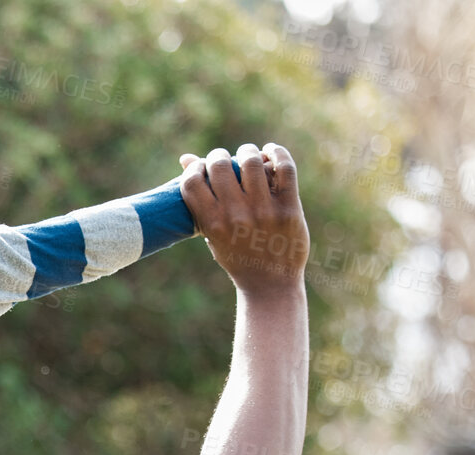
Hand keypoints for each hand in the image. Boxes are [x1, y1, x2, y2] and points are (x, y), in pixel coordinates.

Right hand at [178, 144, 307, 299]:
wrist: (270, 284)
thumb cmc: (237, 255)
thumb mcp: (212, 232)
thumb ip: (200, 199)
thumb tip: (185, 159)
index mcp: (213, 224)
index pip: (192, 181)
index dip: (195, 167)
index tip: (202, 167)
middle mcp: (236, 216)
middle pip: (220, 165)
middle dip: (219, 155)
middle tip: (224, 159)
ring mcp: (264, 211)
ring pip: (251, 161)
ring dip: (247, 151)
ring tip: (248, 155)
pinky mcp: (289, 208)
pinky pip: (285, 168)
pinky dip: (277, 152)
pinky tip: (271, 152)